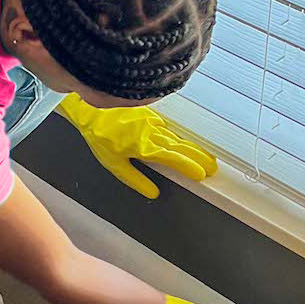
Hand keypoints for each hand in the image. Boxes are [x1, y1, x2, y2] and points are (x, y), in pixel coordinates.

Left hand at [56, 93, 217, 198]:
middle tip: (213, 167)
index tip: (202, 174)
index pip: (173, 158)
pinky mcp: (149, 114)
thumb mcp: (114, 165)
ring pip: (176, 137)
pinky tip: (181, 141)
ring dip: (192, 147)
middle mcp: (151, 133)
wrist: (90, 110)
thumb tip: (152, 193)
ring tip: (206, 157)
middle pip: (181, 147)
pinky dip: (176, 136)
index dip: (189, 165)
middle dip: (199, 158)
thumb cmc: (99, 137)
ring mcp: (151, 122)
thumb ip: (135, 179)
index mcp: (144, 147)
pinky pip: (167, 127)